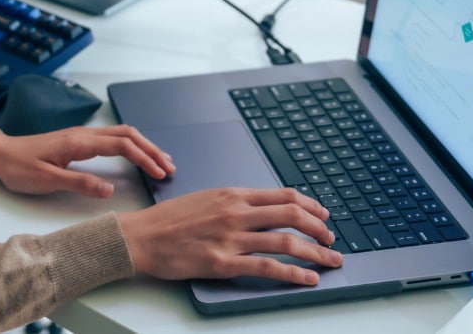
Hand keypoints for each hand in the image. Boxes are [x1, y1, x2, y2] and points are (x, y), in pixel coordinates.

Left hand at [0, 125, 175, 197]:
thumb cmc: (19, 167)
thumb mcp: (46, 180)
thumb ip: (79, 183)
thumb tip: (109, 189)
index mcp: (78, 142)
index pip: (121, 145)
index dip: (144, 158)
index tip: (160, 173)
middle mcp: (83, 134)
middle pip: (127, 134)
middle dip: (151, 149)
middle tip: (170, 167)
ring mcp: (81, 136)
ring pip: (121, 134)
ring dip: (143, 146)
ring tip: (161, 162)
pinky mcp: (78, 141)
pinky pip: (112, 139)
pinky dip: (131, 146)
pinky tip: (137, 156)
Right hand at [118, 187, 343, 285]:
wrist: (141, 236)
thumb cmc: (168, 219)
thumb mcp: (205, 198)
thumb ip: (234, 203)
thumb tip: (261, 210)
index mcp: (232, 194)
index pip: (283, 196)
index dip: (310, 205)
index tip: (323, 215)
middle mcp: (236, 213)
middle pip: (292, 216)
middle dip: (319, 228)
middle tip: (331, 239)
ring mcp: (231, 239)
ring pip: (286, 243)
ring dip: (315, 252)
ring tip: (330, 260)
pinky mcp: (223, 263)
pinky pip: (268, 268)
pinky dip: (294, 274)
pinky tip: (308, 279)